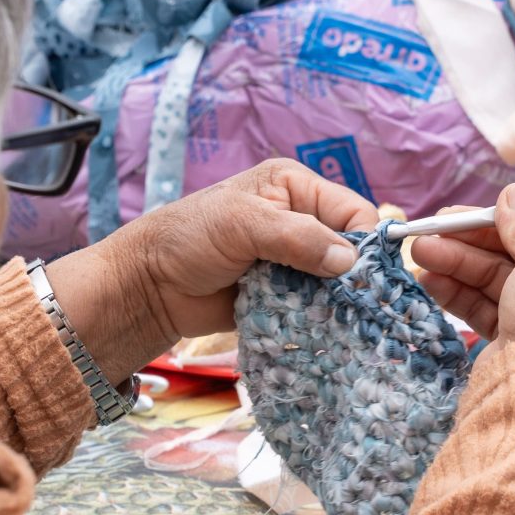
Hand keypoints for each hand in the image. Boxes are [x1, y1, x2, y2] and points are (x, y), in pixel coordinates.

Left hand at [47, 159, 376, 378]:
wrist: (150, 288)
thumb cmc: (188, 239)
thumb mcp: (243, 224)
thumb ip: (297, 237)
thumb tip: (348, 261)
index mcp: (295, 188)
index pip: (354, 211)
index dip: (364, 241)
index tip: (362, 275)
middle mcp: (301, 220)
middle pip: (352, 249)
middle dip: (351, 276)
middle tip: (347, 302)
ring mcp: (295, 260)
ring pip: (339, 282)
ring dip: (335, 300)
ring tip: (328, 316)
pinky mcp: (286, 293)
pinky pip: (318, 306)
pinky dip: (318, 317)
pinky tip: (315, 326)